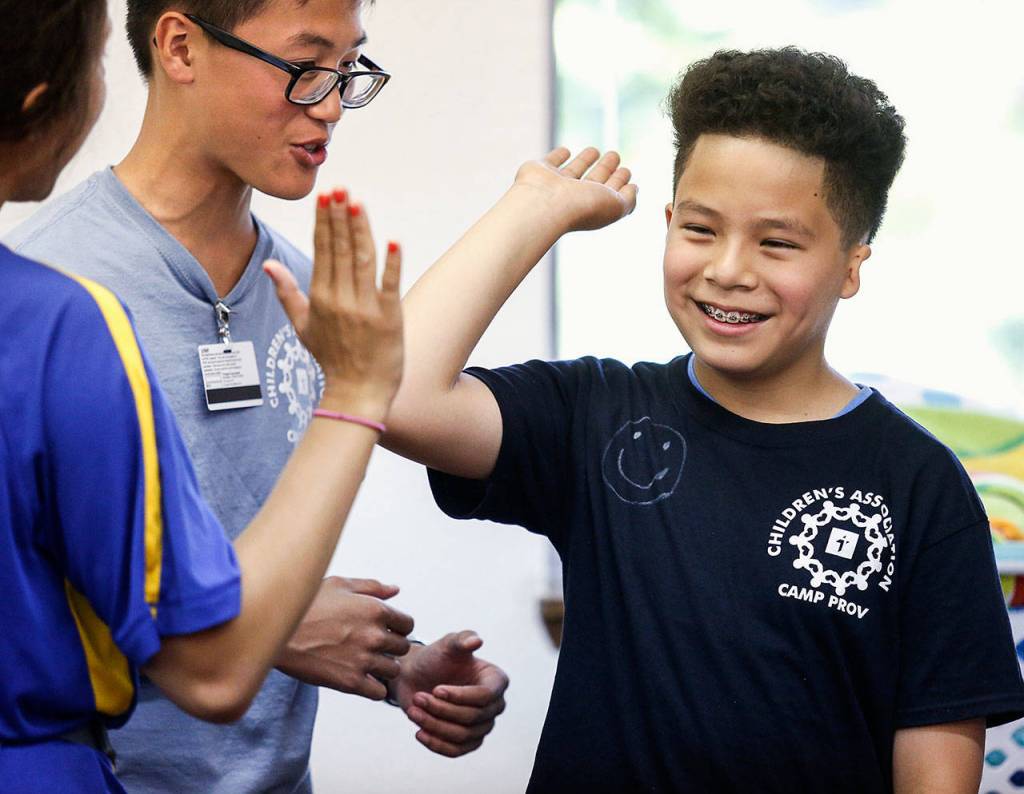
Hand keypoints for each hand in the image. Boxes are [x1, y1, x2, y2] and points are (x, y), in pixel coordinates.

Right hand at [264, 190, 403, 420]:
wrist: (358, 392)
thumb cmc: (331, 359)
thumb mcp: (302, 327)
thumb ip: (287, 293)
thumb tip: (267, 265)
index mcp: (320, 298)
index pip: (322, 251)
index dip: (324, 222)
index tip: (326, 196)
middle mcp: (340, 300)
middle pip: (340, 250)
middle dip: (340, 217)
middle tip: (341, 188)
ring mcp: (365, 308)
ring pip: (362, 261)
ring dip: (361, 230)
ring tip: (358, 202)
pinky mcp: (389, 318)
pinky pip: (390, 285)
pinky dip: (392, 263)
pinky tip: (392, 240)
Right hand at [276, 576, 414, 699]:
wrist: (276, 633)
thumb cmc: (306, 605)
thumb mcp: (340, 585)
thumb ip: (372, 587)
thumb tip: (395, 590)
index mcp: (375, 610)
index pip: (407, 624)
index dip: (398, 628)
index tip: (386, 631)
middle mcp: (374, 635)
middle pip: (402, 648)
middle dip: (391, 647)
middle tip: (373, 647)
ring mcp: (363, 660)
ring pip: (392, 670)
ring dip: (382, 667)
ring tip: (365, 662)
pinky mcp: (350, 682)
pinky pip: (379, 692)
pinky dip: (373, 687)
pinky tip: (360, 678)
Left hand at [389, 631, 508, 756]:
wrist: (416, 675)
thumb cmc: (435, 657)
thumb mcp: (447, 645)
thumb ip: (462, 640)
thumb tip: (476, 641)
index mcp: (496, 680)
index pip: (485, 696)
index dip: (460, 696)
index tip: (436, 689)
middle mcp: (494, 705)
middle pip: (472, 718)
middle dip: (442, 709)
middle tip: (419, 697)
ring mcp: (482, 725)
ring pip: (462, 735)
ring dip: (435, 725)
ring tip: (414, 710)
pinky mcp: (467, 741)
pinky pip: (455, 750)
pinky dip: (436, 744)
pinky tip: (419, 732)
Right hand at [511, 146, 637, 232]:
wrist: (545, 204)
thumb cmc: (582, 208)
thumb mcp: (616, 205)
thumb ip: (629, 198)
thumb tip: (634, 188)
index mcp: (593, 205)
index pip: (610, 192)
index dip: (619, 181)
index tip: (626, 171)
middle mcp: (574, 197)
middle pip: (594, 180)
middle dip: (606, 168)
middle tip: (615, 155)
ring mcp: (556, 184)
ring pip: (575, 170)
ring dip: (585, 160)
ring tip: (595, 150)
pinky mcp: (540, 171)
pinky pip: (552, 160)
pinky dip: (558, 155)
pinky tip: (565, 150)